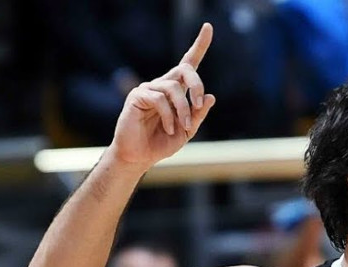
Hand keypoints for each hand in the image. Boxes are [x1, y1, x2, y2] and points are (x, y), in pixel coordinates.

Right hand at [109, 23, 216, 168]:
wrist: (140, 156)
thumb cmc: (161, 143)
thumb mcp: (188, 130)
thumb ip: (198, 114)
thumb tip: (210, 96)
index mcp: (176, 91)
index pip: (188, 63)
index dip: (199, 46)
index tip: (208, 28)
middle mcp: (163, 85)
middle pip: (185, 69)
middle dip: (196, 85)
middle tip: (200, 103)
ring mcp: (149, 88)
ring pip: (174, 88)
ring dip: (184, 110)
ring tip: (182, 127)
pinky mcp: (137, 96)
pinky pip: (160, 99)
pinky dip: (169, 116)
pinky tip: (168, 128)